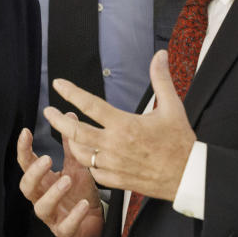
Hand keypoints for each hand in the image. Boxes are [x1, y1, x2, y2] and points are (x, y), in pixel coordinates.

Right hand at [16, 117, 103, 236]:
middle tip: (47, 159)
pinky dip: (74, 216)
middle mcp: (42, 197)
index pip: (26, 163)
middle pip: (27, 187)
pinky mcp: (65, 231)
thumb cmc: (79, 192)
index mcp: (43, 180)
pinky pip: (65, 226)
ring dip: (53, 194)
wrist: (94, 222)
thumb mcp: (77, 166)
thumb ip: (71, 145)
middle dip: (34, 173)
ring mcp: (52, 216)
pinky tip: (83, 204)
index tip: (26, 132)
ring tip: (66, 180)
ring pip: (41, 208)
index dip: (23, 148)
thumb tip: (68, 115)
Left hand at [45, 50, 196, 201]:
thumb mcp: (172, 107)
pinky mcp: (117, 181)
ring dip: (71, 142)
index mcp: (125, 125)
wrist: (188, 175)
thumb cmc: (180, 141)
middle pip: (75, 132)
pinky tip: (90, 155)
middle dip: (58, 120)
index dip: (71, 93)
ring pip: (81, 154)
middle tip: (49, 111)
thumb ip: (161, 79)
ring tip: (68, 132)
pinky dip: (89, 163)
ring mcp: (114, 165)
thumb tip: (160, 55)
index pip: (90, 105)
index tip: (58, 85)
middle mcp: (115, 145)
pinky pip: (94, 172)